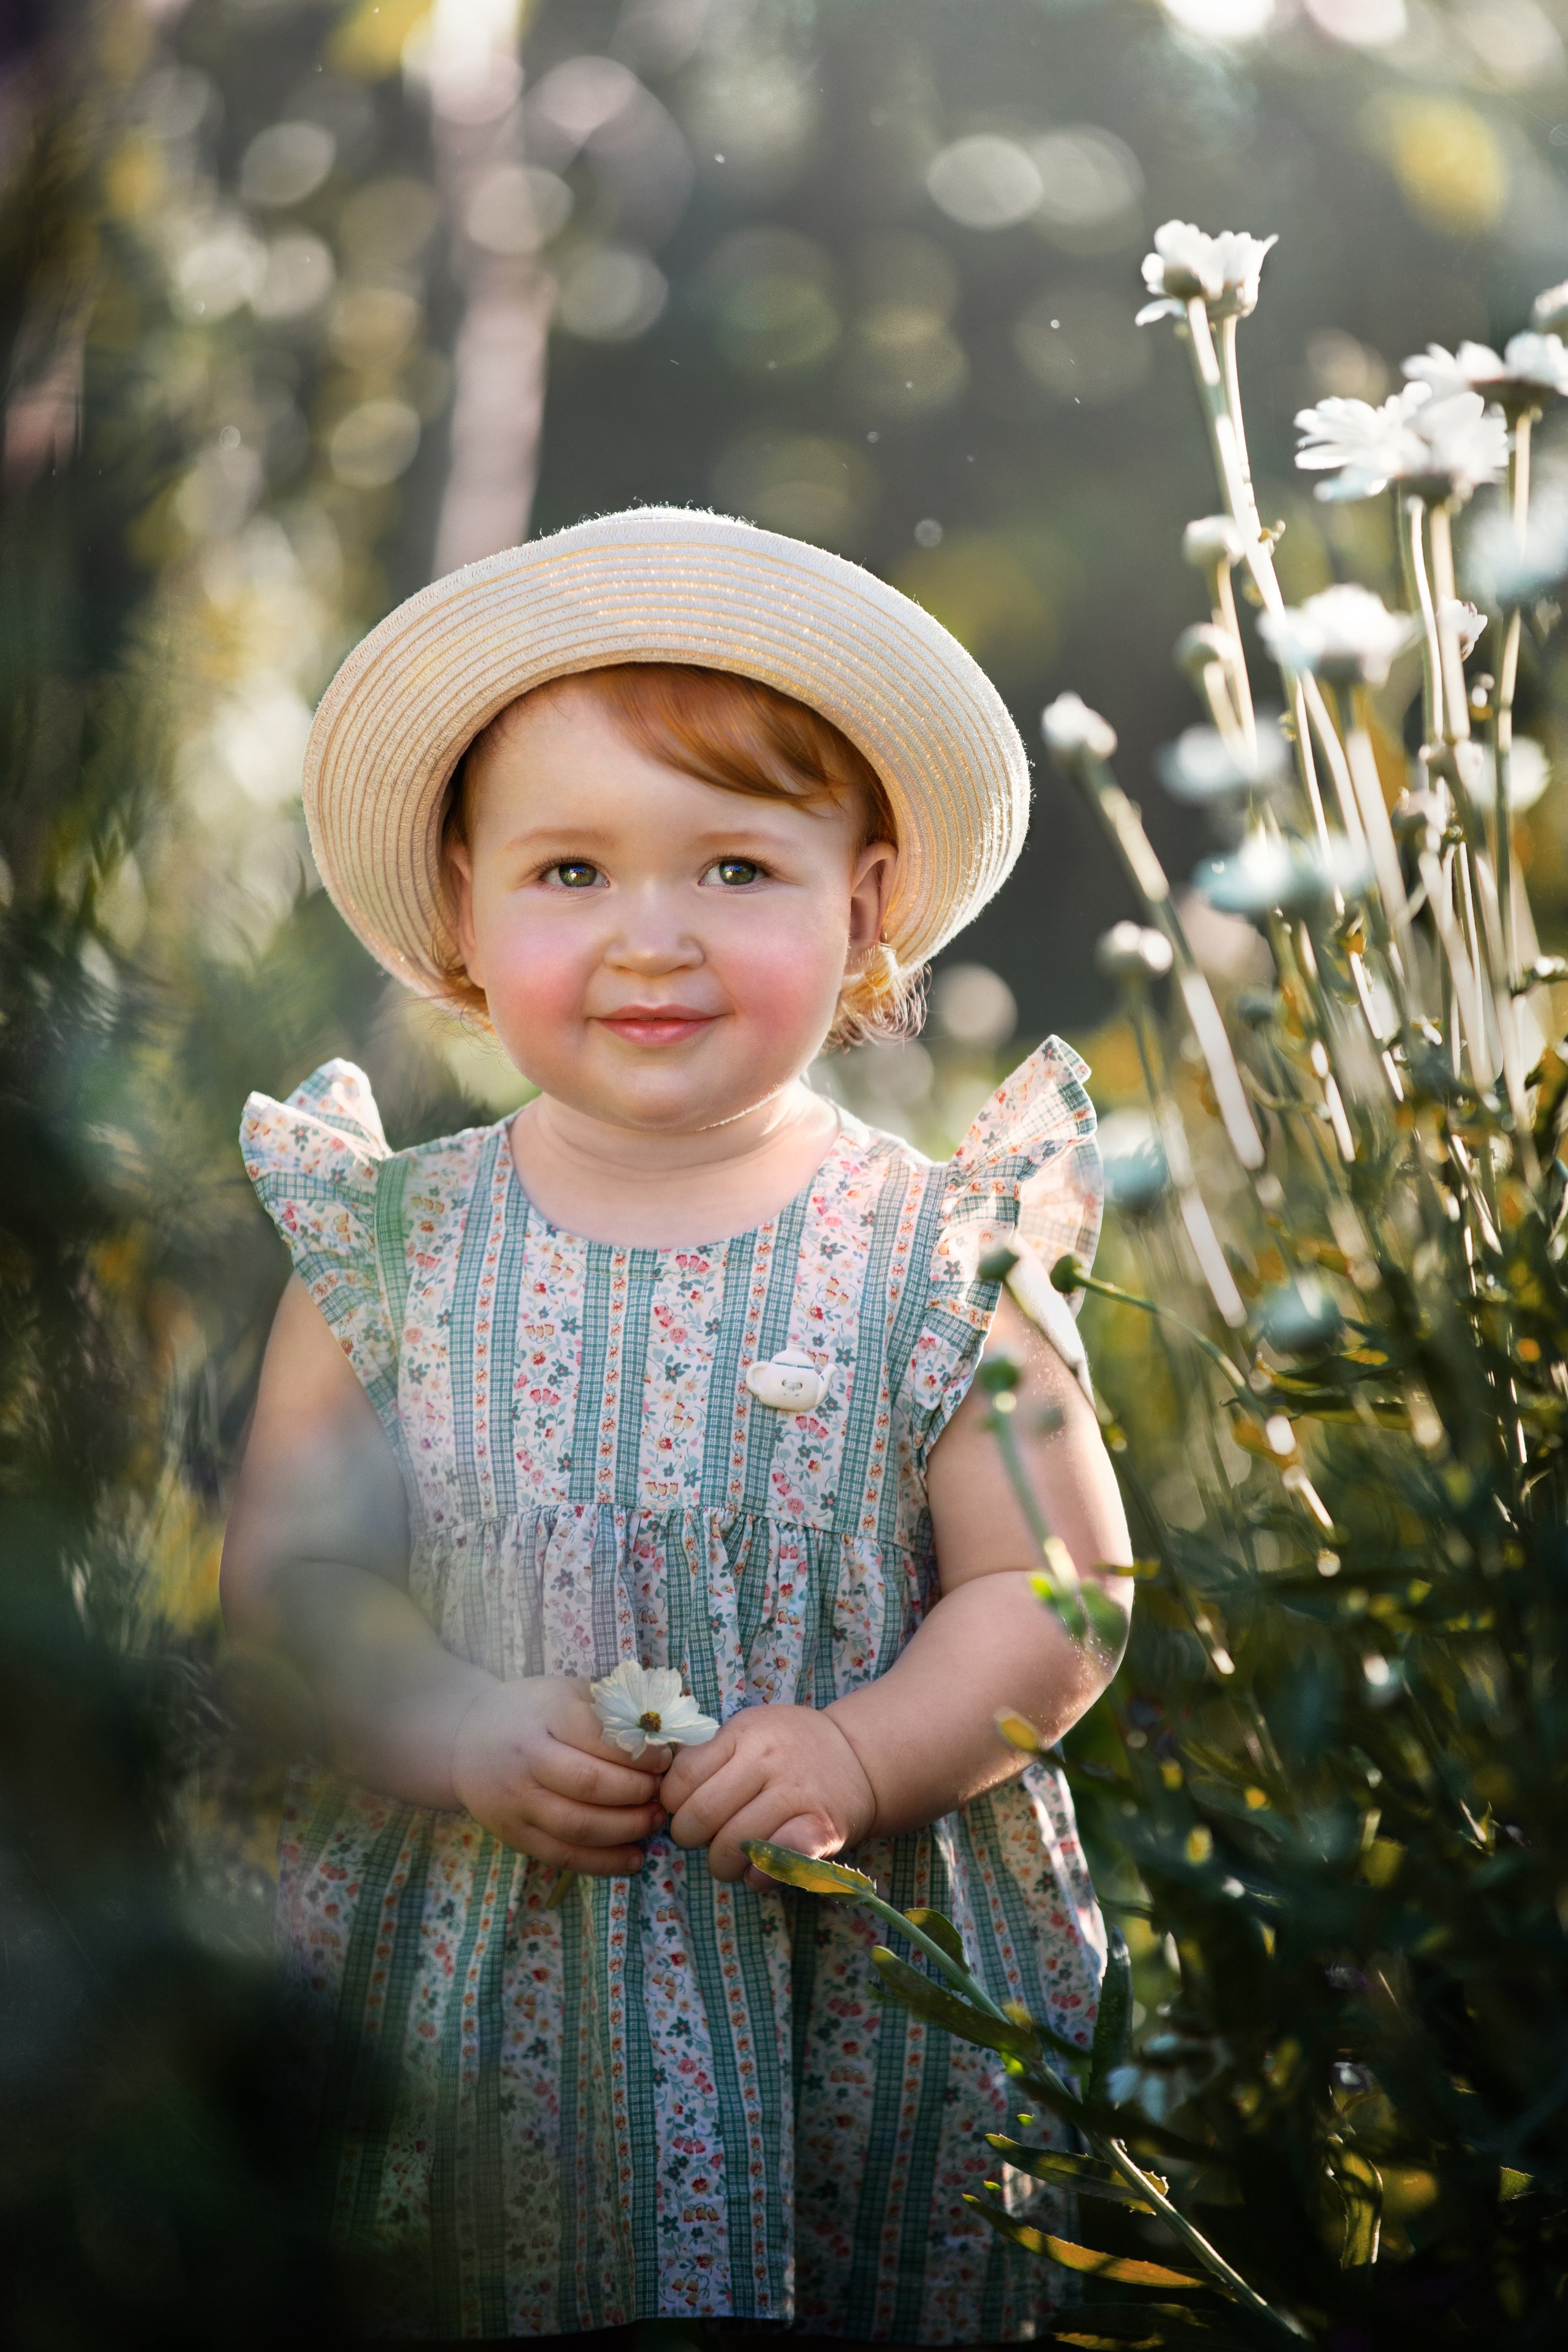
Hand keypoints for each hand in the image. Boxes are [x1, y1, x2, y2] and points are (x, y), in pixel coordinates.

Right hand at [450, 1675, 668, 1873]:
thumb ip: (610, 1706)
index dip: (639, 1752)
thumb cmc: (532, 1712)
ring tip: (655, 1820)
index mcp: (546, 1715)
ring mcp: (518, 1802)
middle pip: (591, 1784)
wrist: (465, 1741)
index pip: (598, 1736)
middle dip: (637, 1792)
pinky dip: (603, 1863)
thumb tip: (664, 1728)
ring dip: (627, 1829)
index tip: (664, 1759)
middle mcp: (528, 1759)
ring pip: (579, 1826)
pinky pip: (563, 1856)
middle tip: (663, 1792)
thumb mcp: (566, 1691)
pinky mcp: (514, 1835)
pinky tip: (635, 1859)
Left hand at [660, 1701, 876, 1889]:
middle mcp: (769, 1760)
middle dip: (689, 1838)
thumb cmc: (790, 1746)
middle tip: (701, 1839)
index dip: (672, 1802)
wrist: (859, 1756)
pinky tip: (758, 1869)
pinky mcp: (822, 1829)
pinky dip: (759, 1875)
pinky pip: (774, 1864)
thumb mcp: (749, 1731)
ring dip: (722, 1863)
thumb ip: (709, 1755)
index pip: (682, 1778)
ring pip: (732, 1846)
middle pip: (701, 1817)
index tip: (681, 1808)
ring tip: (729, 1858)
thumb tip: (658, 1789)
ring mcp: (797, 1794)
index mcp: (744, 1733)